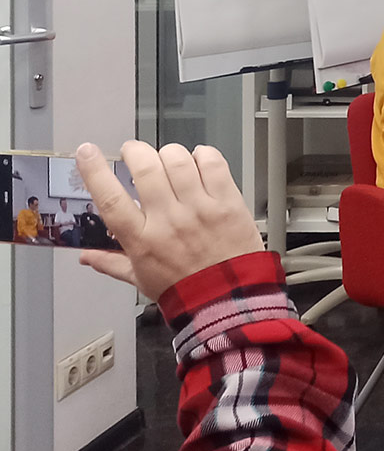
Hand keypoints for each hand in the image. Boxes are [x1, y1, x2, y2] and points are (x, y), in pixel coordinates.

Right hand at [77, 141, 265, 300]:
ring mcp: (200, 209)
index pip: (110, 198)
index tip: (87, 153)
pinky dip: (204, 155)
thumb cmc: (186, 289)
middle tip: (136, 154)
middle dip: (136, 152)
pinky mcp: (228, 203)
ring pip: (178, 160)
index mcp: (142, 239)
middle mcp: (169, 220)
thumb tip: (86, 256)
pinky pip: (213, 164)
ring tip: (169, 161)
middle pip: (146, 168)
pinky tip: (200, 162)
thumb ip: (111, 263)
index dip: (95, 171)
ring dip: (168, 153)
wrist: (230, 298)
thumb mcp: (141, 279)